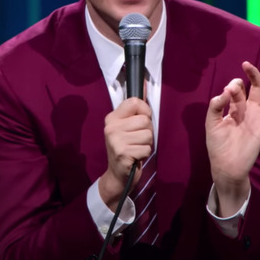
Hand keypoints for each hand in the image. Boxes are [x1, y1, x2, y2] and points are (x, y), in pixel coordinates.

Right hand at [99, 97, 153, 211]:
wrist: (117, 176)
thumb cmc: (126, 149)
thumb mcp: (126, 128)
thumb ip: (135, 111)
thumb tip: (145, 83)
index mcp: (111, 118)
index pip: (134, 101)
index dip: (145, 111)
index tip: (142, 120)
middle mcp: (111, 128)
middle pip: (145, 120)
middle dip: (147, 132)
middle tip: (137, 140)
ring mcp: (116, 141)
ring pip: (148, 135)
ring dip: (147, 144)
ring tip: (136, 148)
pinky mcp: (123, 154)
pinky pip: (147, 148)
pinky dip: (145, 154)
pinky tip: (136, 157)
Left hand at [205, 62, 259, 215]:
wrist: (226, 166)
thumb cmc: (217, 145)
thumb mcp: (211, 122)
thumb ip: (216, 106)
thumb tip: (225, 91)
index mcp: (235, 108)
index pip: (238, 90)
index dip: (234, 86)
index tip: (227, 90)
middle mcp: (249, 110)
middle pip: (255, 88)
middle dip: (252, 75)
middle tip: (246, 64)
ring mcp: (259, 117)